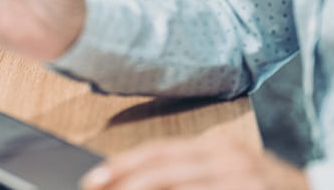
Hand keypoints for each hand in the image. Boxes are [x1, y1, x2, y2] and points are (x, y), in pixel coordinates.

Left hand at [81, 127, 308, 189]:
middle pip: (162, 168)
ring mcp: (240, 177)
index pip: (159, 152)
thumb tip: (141, 184)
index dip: (123, 165)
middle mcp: (228, 158)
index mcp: (218, 149)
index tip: (94, 180)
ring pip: (177, 186)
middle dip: (124, 183)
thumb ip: (190, 178)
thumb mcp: (229, 176)